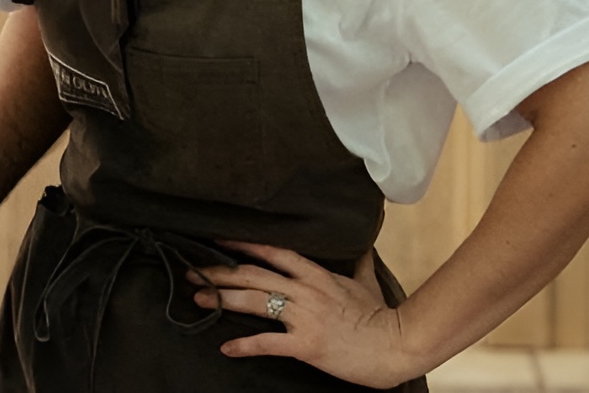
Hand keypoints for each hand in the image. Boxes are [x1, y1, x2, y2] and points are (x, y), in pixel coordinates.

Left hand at [188, 242, 420, 388]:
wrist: (395, 346)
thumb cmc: (381, 316)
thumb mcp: (367, 283)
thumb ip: (359, 263)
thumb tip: (363, 245)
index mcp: (316, 275)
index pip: (273, 251)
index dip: (243, 244)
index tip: (218, 240)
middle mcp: (306, 291)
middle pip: (253, 274)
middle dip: (220, 272)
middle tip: (193, 271)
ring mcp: (305, 317)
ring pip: (254, 301)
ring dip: (223, 299)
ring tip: (199, 298)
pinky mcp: (306, 344)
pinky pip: (269, 343)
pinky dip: (245, 345)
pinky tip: (227, 347)